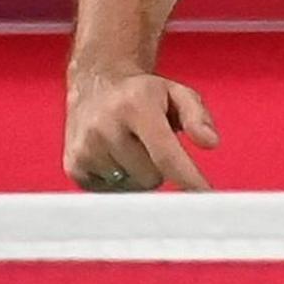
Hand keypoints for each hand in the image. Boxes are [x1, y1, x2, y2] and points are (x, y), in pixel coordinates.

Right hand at [63, 69, 218, 192]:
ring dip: (139, 173)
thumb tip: (211, 142)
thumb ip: (198, 116)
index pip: (165, 154)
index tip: (205, 196)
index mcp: (136, 107)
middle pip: (152, 177)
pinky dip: (120, 179)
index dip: (187, 178)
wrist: (95, 87)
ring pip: (133, 186)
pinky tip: (114, 155)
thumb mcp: (177, 93)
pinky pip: (111, 192)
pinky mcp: (73, 166)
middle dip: (161, 167)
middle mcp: (105, 128)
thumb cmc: (143, 94)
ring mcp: (85, 149)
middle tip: (151, 143)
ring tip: (130, 146)